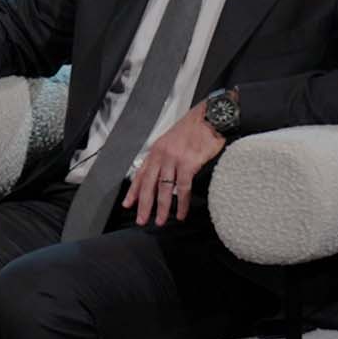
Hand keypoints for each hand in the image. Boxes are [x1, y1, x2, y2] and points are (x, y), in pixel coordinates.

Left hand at [123, 101, 225, 226]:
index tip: (128, 204)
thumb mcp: (171, 141)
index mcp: (156, 151)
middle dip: (144, 205)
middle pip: (148, 185)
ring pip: (164, 189)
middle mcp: (161, 156)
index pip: (141, 175)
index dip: (134, 191)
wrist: (209, 117)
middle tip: (141, 220)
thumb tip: (159, 175)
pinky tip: (181, 213)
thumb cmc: (193, 129)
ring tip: (160, 221)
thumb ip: (163, 157)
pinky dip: (182, 203)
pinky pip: (182, 188)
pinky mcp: (188, 164)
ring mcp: (174, 160)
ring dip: (162, 208)